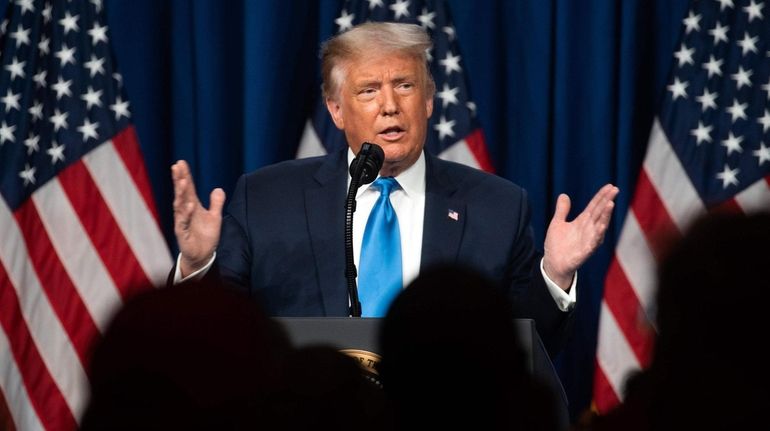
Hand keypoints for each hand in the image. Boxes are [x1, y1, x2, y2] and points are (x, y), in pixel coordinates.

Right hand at [171, 160, 225, 276]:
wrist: (202, 255)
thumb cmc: (206, 235)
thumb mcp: (215, 217)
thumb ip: (216, 203)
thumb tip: (218, 189)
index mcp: (192, 206)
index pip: (188, 188)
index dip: (185, 176)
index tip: (181, 162)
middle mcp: (184, 212)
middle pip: (181, 193)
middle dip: (179, 179)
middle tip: (177, 166)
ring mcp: (182, 222)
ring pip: (180, 205)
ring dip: (181, 194)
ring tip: (183, 182)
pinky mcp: (182, 233)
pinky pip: (183, 222)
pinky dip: (186, 214)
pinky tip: (190, 205)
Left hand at [543, 184, 618, 289]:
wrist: (553, 264)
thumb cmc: (557, 245)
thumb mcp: (557, 224)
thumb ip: (562, 210)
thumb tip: (564, 195)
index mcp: (583, 222)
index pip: (594, 206)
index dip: (601, 196)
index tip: (610, 186)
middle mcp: (589, 229)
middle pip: (600, 212)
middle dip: (607, 201)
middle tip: (615, 190)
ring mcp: (589, 240)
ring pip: (600, 226)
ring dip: (605, 215)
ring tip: (610, 204)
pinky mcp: (586, 251)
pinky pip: (594, 242)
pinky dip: (598, 234)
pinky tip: (602, 226)